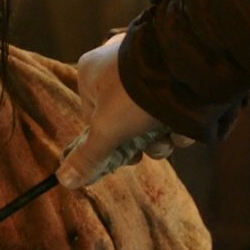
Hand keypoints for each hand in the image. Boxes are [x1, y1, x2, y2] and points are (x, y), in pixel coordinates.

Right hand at [56, 33, 191, 188]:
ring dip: (161, 137)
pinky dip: (179, 122)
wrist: (185, 69)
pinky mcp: (174, 74)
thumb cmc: (135, 95)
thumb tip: (64, 181)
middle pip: (123, 121)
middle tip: (150, 151)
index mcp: (91, 73)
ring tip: (170, 139)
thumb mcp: (107, 130)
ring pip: (149, 116)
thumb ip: (88, 156)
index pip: (92, 118)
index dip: (108, 143)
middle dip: (141, 143)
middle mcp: (116, 68)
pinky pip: (171, 104)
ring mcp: (146, 69)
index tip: (124, 160)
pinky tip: (185, 127)